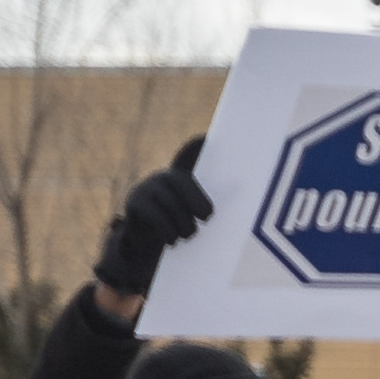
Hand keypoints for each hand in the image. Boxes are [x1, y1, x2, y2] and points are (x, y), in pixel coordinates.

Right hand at [86, 141, 212, 319]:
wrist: (146, 237)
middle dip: (197, 203)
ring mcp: (147, 187)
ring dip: (184, 225)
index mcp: (183, 174)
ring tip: (189, 235)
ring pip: (171, 203)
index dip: (198, 143)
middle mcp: (164, 176)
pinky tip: (172, 241)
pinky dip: (168, 232)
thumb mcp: (199, 212)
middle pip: (182, 182)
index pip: (190, 152)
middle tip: (207, 219)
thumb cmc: (182, 224)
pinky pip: (155, 217)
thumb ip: (217, 201)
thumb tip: (245, 195)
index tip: (208, 137)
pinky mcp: (134, 204)